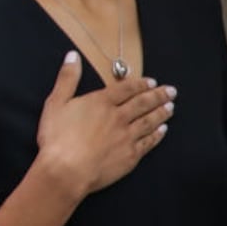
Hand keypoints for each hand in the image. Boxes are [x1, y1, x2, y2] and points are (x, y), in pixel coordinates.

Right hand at [35, 51, 174, 199]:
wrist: (67, 170)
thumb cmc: (57, 137)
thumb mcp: (55, 103)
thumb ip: (66, 79)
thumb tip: (73, 55)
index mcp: (101, 102)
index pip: (125, 89)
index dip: (140, 84)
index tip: (152, 81)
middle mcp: (118, 117)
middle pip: (143, 103)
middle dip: (158, 96)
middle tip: (171, 91)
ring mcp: (126, 137)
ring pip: (149, 121)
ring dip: (161, 113)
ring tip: (171, 107)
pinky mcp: (130, 156)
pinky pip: (148, 142)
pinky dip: (157, 135)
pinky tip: (163, 131)